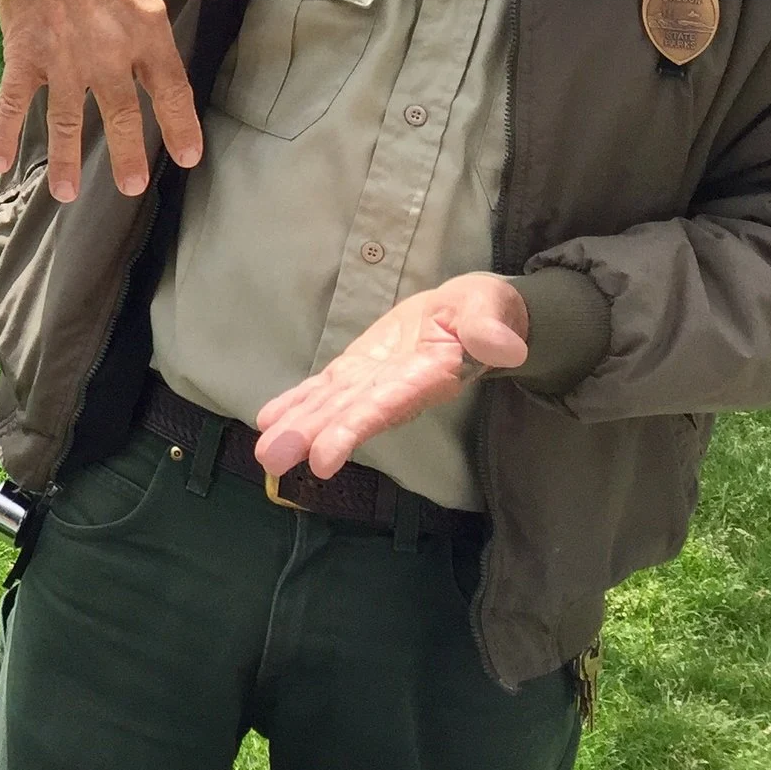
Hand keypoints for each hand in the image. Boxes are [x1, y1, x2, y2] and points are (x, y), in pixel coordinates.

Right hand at [0, 0, 261, 199]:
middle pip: (121, 115)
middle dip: (128, 154)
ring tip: (67, 193)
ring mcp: (60, 55)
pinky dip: (3, 131)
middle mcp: (105, 50)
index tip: (190, 155)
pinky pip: (12, 99)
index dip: (180, 125)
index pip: (170, 88)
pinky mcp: (22, 49)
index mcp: (145, 26)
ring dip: (66, 159)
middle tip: (132, 187)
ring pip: (66, 120)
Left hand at [254, 273, 528, 479]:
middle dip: (311, 435)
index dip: (353, 428)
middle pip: (349, 413)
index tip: (322, 459)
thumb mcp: (491, 309)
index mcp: (427, 375)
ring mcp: (374, 380)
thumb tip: (505, 347)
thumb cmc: (484, 312)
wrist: (469, 312)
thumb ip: (490, 329)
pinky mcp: (359, 369)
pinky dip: (298, 401)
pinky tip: (269, 418)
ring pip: (332, 405)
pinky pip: (325, 388)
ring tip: (265, 450)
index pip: (386, 405)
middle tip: (273, 460)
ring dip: (298, 426)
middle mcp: (395, 387)